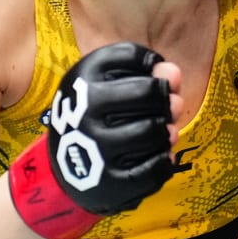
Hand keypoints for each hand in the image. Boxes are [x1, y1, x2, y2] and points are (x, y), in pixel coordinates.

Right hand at [8, 41, 177, 238]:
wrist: (64, 166)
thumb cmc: (94, 115)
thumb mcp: (105, 84)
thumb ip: (144, 73)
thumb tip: (173, 72)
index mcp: (82, 78)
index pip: (134, 56)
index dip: (153, 63)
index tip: (151, 75)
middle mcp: (85, 110)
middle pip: (149, 92)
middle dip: (166, 98)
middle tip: (167, 105)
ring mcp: (96, 148)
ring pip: (155, 130)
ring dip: (167, 130)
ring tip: (164, 132)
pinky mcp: (111, 181)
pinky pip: (156, 167)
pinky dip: (165, 160)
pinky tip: (161, 155)